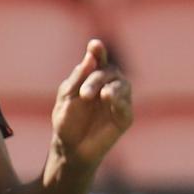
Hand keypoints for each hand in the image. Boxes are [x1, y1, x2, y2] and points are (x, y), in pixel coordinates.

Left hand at [49, 39, 132, 172]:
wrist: (70, 148)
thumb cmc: (66, 122)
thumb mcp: (66, 98)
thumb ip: (77, 78)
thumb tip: (90, 58)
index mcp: (91, 77)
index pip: (98, 59)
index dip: (98, 51)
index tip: (94, 45)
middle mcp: (107, 85)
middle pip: (109, 72)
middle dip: (97, 79)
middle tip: (84, 94)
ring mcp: (118, 100)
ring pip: (122, 85)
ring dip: (111, 88)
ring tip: (101, 95)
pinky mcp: (124, 117)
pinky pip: (126, 105)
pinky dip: (120, 101)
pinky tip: (110, 99)